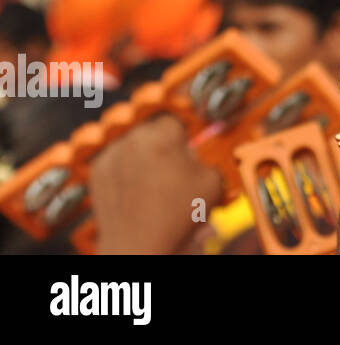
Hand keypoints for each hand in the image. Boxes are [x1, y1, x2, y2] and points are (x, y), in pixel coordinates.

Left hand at [88, 114, 222, 253]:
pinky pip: (115, 161)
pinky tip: (135, 189)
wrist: (140, 248)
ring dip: (141, 156)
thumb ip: (205, 159)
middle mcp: (132, 139)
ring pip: (132, 145)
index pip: (175, 122)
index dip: (183, 139)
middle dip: (162, 146)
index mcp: (162, 136)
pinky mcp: (96, 173)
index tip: (187, 153)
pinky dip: (124, 170)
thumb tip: (195, 156)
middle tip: (171, 170)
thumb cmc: (177, 216)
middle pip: (151, 131)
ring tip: (152, 182)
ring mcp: (110, 156)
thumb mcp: (212, 182)